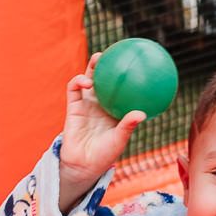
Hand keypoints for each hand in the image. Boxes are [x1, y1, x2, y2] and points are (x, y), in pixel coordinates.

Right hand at [58, 52, 145, 212]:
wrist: (83, 165)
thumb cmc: (104, 154)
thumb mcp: (119, 140)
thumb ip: (128, 126)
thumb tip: (142, 114)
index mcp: (114, 108)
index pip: (122, 88)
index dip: (127, 76)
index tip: (137, 62)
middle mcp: (100, 103)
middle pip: (105, 79)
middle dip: (109, 64)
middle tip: (118, 51)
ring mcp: (86, 103)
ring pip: (88, 79)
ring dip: (91, 67)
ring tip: (98, 58)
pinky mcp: (72, 106)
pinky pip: (74, 89)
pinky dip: (78, 81)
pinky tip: (86, 81)